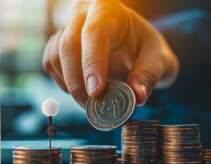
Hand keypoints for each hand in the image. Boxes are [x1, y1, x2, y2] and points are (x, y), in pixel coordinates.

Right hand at [42, 0, 178, 106]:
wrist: (136, 46)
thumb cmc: (148, 49)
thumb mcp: (159, 59)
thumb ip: (150, 75)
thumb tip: (139, 96)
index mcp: (109, 10)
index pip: (95, 33)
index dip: (92, 63)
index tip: (96, 91)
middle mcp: (83, 14)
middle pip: (68, 44)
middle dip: (77, 80)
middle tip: (91, 105)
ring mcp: (67, 28)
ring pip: (55, 56)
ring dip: (69, 84)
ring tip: (91, 103)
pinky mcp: (59, 45)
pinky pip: (51, 64)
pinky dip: (63, 83)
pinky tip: (81, 92)